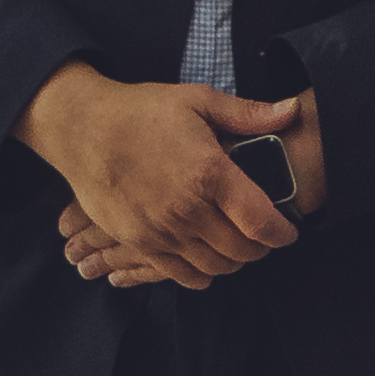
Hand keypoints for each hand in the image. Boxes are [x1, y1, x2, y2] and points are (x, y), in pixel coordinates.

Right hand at [26, 65, 307, 286]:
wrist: (82, 128)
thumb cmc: (140, 112)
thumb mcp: (197, 100)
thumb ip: (248, 114)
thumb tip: (292, 110)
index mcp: (209, 173)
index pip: (261, 222)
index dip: (282, 233)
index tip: (288, 231)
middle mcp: (187, 208)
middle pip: (242, 250)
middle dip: (261, 248)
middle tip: (263, 237)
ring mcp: (161, 230)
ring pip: (215, 266)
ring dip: (233, 261)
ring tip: (237, 245)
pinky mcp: (139, 242)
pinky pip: (181, 275)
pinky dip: (202, 273)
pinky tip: (206, 258)